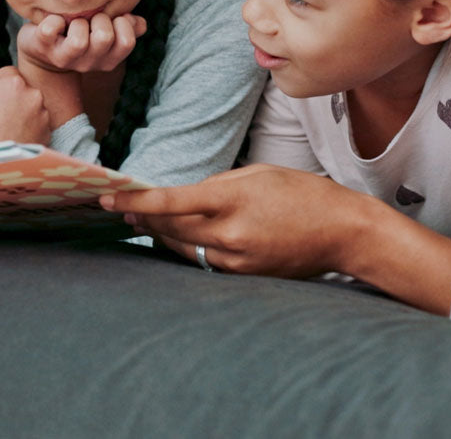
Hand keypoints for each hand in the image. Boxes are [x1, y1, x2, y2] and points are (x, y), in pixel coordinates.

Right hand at [0, 65, 50, 147]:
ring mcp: (43, 113)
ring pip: (31, 104)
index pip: (8, 72)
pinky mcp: (48, 130)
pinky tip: (15, 135)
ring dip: (21, 110)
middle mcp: (33, 94)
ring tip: (6, 127)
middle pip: (21, 88)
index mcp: (14, 83)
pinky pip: (38, 121)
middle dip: (10, 96)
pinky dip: (29, 125)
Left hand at [17, 12, 147, 73]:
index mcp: (108, 59)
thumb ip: (127, 27)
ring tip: (73, 21)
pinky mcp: (43, 47)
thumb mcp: (106, 30)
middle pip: (104, 37)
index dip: (123, 23)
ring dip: (78, 21)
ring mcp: (65, 58)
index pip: (127, 42)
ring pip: (79, 40)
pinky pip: (50, 29)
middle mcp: (89, 64)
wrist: (43, 49)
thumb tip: (140, 23)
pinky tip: (55, 20)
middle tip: (91, 18)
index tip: (113, 18)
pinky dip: (53, 19)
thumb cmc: (80, 33)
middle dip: (100, 18)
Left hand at [102, 164, 378, 277]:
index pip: (169, 202)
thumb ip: (217, 184)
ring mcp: (237, 259)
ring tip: (148, 222)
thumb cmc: (304, 194)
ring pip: (184, 247)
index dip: (134, 202)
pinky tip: (187, 237)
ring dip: (165, 234)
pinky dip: (192, 247)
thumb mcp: (258, 173)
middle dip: (143, 218)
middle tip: (121, 208)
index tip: (107, 199)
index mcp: (231, 199)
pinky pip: (206, 261)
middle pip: (169, 228)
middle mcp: (230, 234)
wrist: (343, 232)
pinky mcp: (244, 276)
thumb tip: (184, 198)